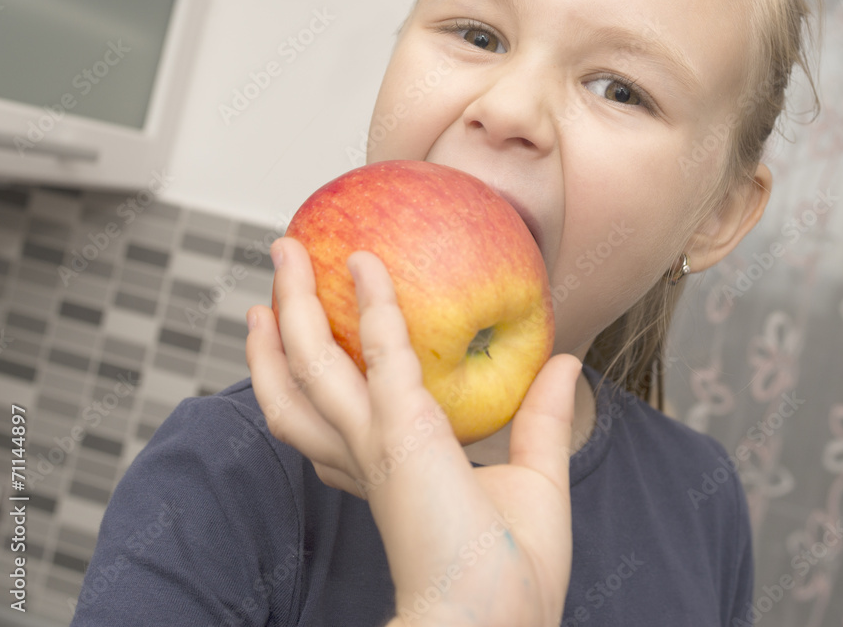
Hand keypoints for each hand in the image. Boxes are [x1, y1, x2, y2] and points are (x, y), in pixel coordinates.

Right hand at [246, 237, 580, 626]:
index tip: (303, 327)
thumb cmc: (514, 575)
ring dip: (293, 305)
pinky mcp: (402, 430)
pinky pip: (380, 351)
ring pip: (310, 363)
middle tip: (277, 270)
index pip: (329, 417)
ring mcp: (375, 442)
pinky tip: (369, 265)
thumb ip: (542, 420)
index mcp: (385, 470)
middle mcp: (364, 454)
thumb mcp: (534, 480)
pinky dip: (373, 303)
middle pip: (296, 383)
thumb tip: (567, 363)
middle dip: (275, 327)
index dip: (306, 372)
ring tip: (287, 252)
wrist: (496, 623)